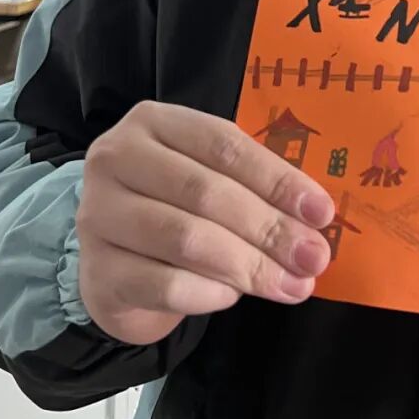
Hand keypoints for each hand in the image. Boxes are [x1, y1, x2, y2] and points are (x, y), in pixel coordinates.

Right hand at [78, 101, 335, 345]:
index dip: (277, 180)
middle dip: (269, 229)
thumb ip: (255, 186)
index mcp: (153, 122)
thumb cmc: (175, 206)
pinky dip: (209, 293)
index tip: (322, 212)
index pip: (224, 146)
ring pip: (186, 239)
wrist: (114, 261)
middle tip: (313, 257)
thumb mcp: (210, 177)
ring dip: (249, 266)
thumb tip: (316, 220)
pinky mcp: (96, 272)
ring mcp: (98, 215)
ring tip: (291, 284)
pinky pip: (165, 285)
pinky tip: (233, 295)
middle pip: (206, 193)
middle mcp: (116, 160)